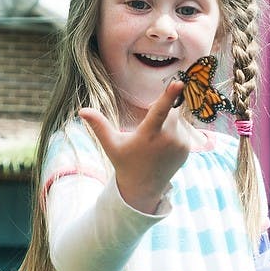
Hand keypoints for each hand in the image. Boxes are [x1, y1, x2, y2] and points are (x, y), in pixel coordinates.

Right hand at [79, 80, 190, 213]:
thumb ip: (99, 125)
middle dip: (161, 113)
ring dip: (167, 124)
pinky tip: (163, 148)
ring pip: (177, 120)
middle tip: (147, 129)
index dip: (169, 96)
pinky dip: (174, 133)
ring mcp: (180, 145)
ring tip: (155, 143)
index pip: (159, 111)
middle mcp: (167, 140)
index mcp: (148, 135)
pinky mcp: (187, 149)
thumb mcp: (111, 144)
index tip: (178, 83)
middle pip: (169, 111)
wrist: (144, 187)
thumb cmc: (125, 162)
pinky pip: (183, 130)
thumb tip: (82, 111)